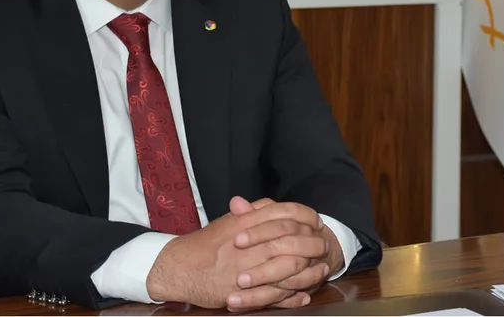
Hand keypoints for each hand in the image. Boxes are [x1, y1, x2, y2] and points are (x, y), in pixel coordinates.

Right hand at [144, 200, 327, 309]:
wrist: (179, 268)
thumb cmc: (205, 244)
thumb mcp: (229, 222)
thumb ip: (253, 212)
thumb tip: (274, 205)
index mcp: (246, 223)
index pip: (284, 214)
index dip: (305, 217)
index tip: (317, 222)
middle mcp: (248, 245)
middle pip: (291, 241)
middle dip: (312, 244)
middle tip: (325, 246)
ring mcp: (246, 270)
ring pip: (287, 270)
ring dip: (308, 272)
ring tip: (322, 271)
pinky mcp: (243, 294)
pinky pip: (274, 296)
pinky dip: (292, 297)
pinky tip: (304, 295)